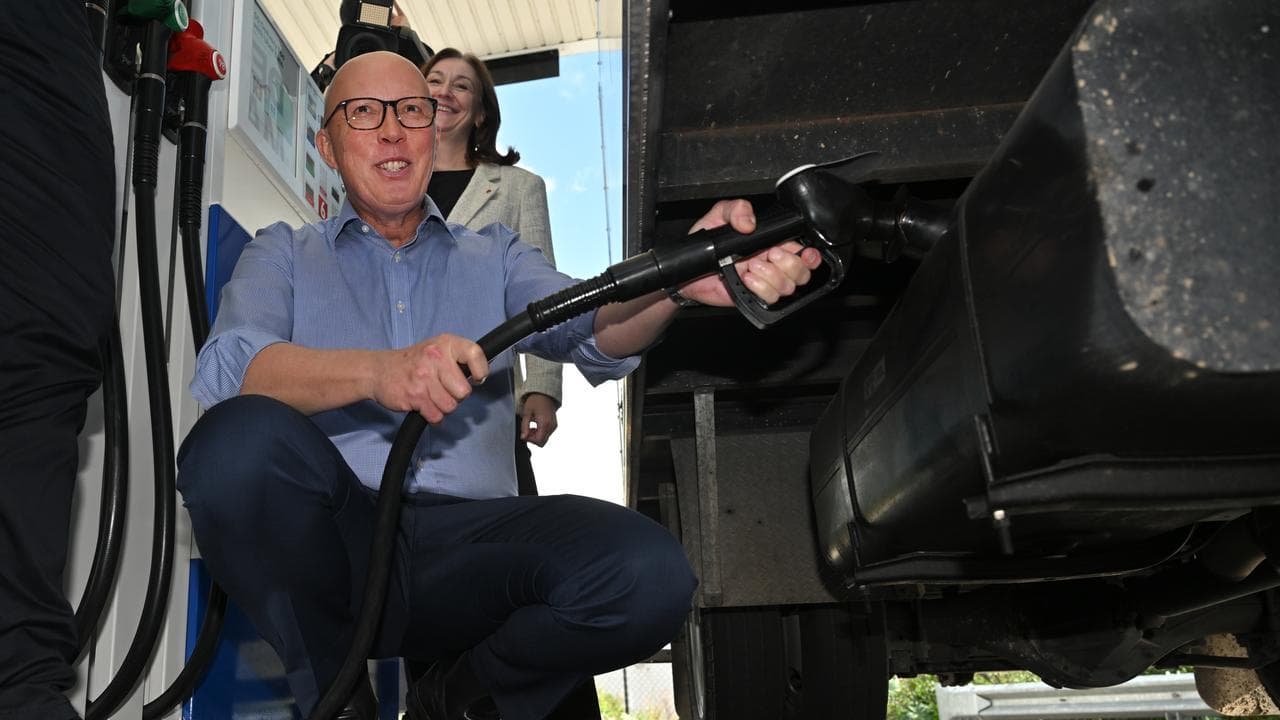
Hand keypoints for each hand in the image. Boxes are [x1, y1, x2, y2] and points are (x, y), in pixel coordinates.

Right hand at [372, 333, 487, 423]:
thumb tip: (482, 375)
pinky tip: (424, 404)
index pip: (474, 353)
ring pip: (450, 406)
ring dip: (443, 407)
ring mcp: (423, 378)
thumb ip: (460, 359)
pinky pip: (436, 416)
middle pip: (464, 391)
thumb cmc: (414, 362)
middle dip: (456, 396)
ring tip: (431, 395)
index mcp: (445, 344)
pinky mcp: (414, 396)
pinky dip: (433, 416)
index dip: (481, 370)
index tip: (476, 378)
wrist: (378, 371)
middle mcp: (435, 358)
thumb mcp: (438, 349)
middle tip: (444, 389)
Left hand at [519, 392, 559, 446]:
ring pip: (545, 438)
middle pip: (542, 442)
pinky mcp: (554, 425)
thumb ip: (525, 426)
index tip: (525, 434)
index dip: (530, 440)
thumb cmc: (535, 401)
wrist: (544, 394)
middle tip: (527, 430)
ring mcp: (554, 426)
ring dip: (536, 435)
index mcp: (545, 423)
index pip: (539, 441)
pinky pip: (547, 433)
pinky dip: (540, 432)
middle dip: (533, 439)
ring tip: (531, 426)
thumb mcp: (527, 413)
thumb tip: (523, 437)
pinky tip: (536, 425)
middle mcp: (551, 426)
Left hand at [675, 199, 823, 306]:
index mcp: (770, 243)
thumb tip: (750, 222)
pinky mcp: (753, 297)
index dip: (810, 255)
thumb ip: (736, 208)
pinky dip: (761, 288)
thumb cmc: (705, 243)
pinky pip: (770, 298)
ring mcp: (764, 282)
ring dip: (772, 275)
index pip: (803, 252)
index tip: (805, 252)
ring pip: (789, 286)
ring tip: (751, 266)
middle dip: (790, 263)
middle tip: (768, 255)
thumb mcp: (719, 215)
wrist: (689, 269)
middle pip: (802, 272)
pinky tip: (746, 279)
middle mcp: (771, 264)